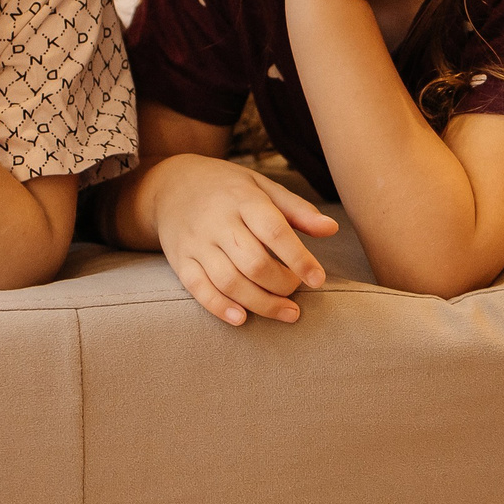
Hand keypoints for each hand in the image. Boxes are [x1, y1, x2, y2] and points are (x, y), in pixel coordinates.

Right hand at [154, 154, 338, 325]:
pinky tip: (242, 318)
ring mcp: (196, 243)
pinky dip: (220, 308)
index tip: (318, 279)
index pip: (275, 232)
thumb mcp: (262, 187)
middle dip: (282, 285)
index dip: (299, 259)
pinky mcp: (180, 260)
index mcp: (243, 199)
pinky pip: (199, 289)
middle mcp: (218, 221)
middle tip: (297, 292)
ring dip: (261, 303)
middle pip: (253, 263)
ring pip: (229, 281)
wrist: (171, 184)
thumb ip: (297, 210)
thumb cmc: (228, 188)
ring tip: (286, 312)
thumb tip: (332, 229)